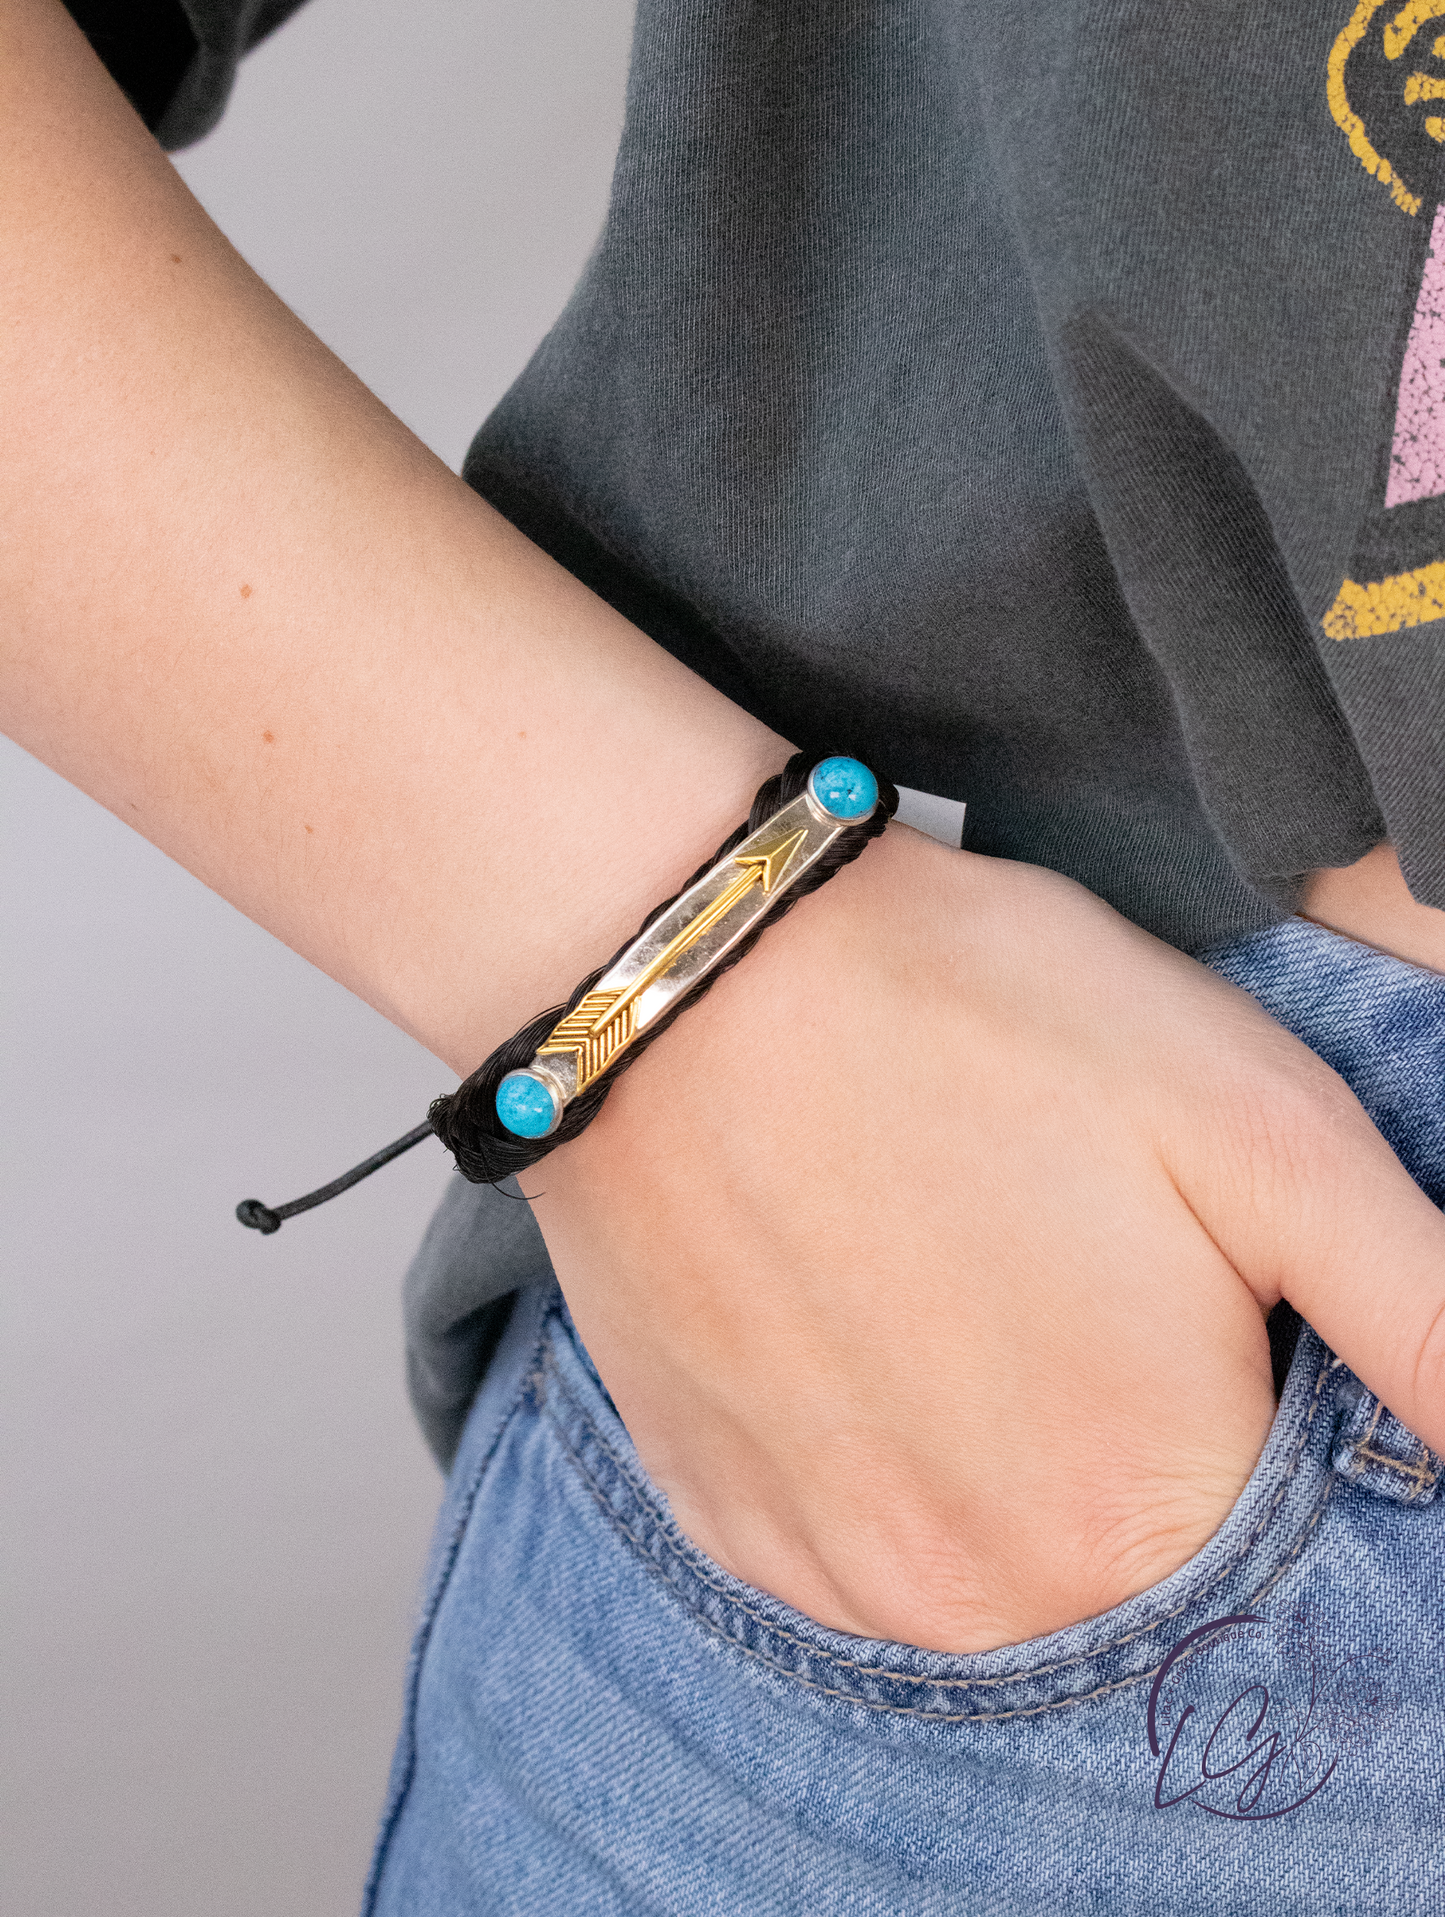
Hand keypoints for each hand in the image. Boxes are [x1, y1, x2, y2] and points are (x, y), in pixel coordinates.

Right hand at [527, 827, 1444, 1652]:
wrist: (689, 973)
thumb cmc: (979, 1023)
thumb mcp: (1265, 1131)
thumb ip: (1427, 1322)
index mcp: (1136, 1524)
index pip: (1277, 1543)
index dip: (1251, 1395)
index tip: (1180, 1283)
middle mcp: (975, 1601)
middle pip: (1125, 1560)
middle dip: (1129, 1424)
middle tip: (1061, 1252)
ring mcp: (826, 1571)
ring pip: (987, 1555)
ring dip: (1003, 1445)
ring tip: (959, 1269)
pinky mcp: (722, 1514)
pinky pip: (853, 1536)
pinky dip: (887, 1452)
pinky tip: (866, 1315)